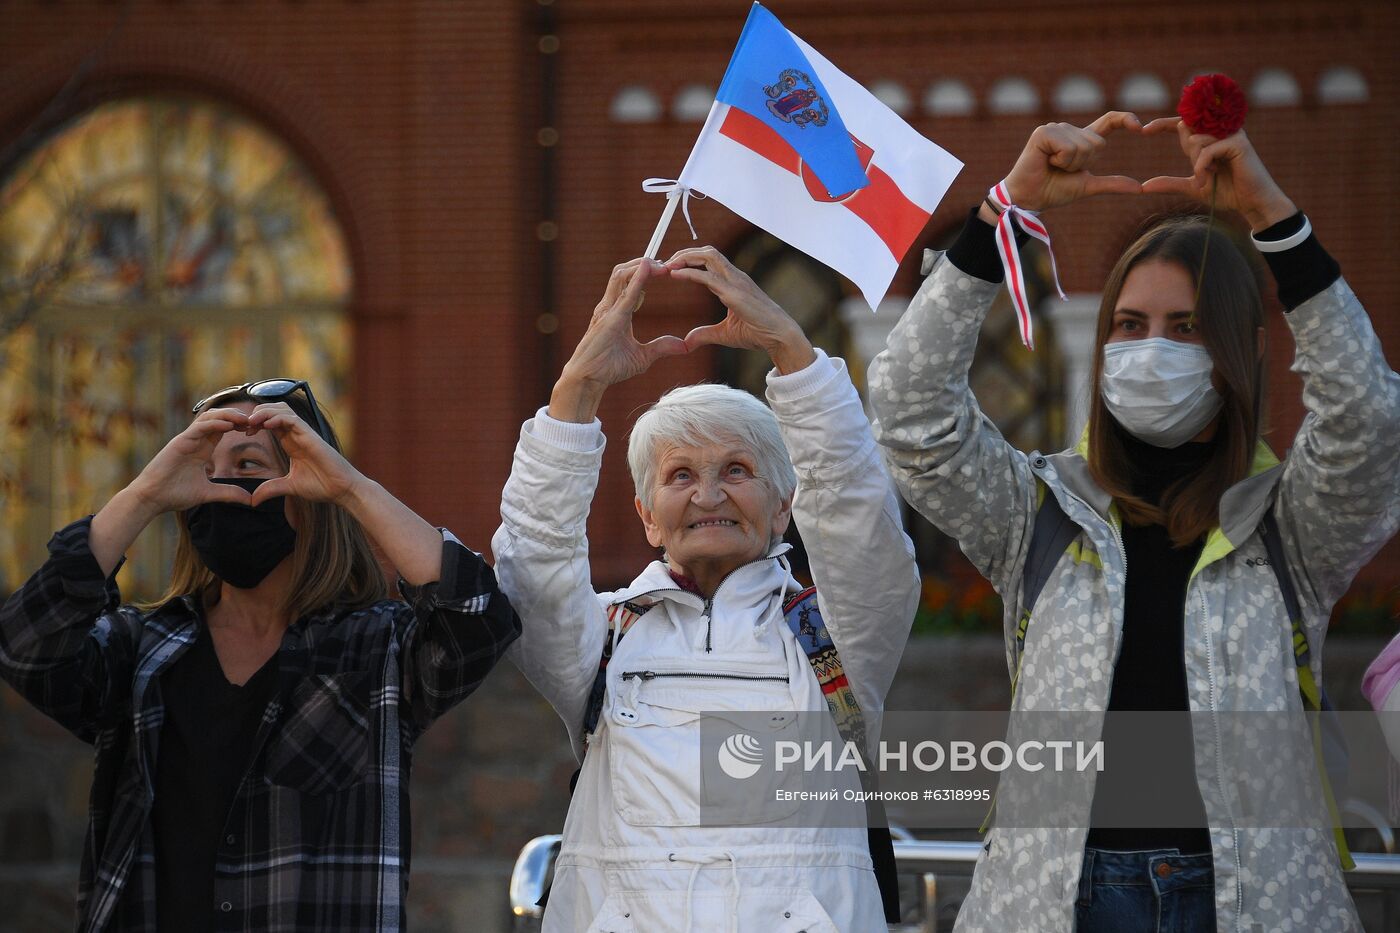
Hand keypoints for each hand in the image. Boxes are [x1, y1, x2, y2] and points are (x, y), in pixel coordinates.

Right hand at [127, 408, 255, 514]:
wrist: (152, 499)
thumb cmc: (175, 494)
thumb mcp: (209, 493)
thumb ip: (229, 493)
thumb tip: (250, 500)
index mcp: (202, 449)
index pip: (223, 429)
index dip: (239, 425)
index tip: (256, 429)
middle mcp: (195, 440)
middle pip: (218, 418)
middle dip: (237, 416)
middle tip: (255, 420)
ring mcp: (187, 440)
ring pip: (209, 418)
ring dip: (228, 415)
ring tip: (245, 419)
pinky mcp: (179, 443)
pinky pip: (198, 428)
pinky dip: (214, 424)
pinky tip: (228, 425)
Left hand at [244, 402, 364, 506]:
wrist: (341, 490)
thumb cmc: (322, 486)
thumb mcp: (289, 487)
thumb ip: (271, 489)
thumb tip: (252, 500)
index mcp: (291, 442)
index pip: (270, 422)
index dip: (255, 423)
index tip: (243, 433)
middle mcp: (297, 434)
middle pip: (274, 410)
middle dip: (257, 414)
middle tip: (243, 425)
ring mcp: (304, 433)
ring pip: (282, 410)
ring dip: (265, 412)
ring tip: (251, 422)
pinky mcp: (311, 436)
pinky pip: (292, 419)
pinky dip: (277, 418)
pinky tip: (266, 425)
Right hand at [549, 259, 688, 421]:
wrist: (589, 380)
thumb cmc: (609, 368)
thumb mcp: (642, 357)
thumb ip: (661, 347)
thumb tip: (684, 346)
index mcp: (618, 311)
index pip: (631, 282)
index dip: (647, 272)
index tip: (667, 269)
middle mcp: (610, 306)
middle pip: (625, 272)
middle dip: (645, 262)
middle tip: (668, 264)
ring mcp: (607, 310)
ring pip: (621, 275)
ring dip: (641, 265)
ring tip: (661, 265)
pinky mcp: (610, 318)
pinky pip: (624, 293)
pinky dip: (637, 278)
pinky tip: (648, 269)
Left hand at [665, 246, 815, 374]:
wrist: (779, 337)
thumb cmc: (757, 333)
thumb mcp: (724, 334)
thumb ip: (705, 334)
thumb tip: (687, 342)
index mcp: (732, 283)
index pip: (708, 262)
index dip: (688, 261)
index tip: (670, 269)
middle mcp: (734, 276)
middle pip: (706, 252)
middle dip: (684, 254)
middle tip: (665, 263)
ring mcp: (735, 281)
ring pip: (708, 256)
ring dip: (685, 257)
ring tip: (668, 264)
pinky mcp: (734, 292)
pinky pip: (708, 277)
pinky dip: (690, 273)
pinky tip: (675, 274)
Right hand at [998, 111, 1144, 211]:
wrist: (1028, 198)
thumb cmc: (1053, 191)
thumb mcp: (1088, 186)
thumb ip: (1112, 183)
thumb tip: (1140, 189)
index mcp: (1081, 139)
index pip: (1109, 121)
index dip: (1125, 120)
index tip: (1140, 128)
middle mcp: (1069, 130)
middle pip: (1097, 143)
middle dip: (1084, 163)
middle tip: (1062, 170)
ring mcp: (1056, 128)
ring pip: (1083, 146)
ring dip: (1070, 164)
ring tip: (1052, 166)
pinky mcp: (1044, 132)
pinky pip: (1068, 148)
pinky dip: (1060, 161)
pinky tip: (1046, 162)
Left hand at [1141, 118, 1296, 230]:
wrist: (1251, 204)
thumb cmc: (1227, 193)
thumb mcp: (1192, 187)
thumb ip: (1170, 184)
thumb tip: (1144, 187)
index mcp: (1210, 138)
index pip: (1183, 124)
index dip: (1162, 124)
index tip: (1143, 130)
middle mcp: (1221, 131)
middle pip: (1187, 128)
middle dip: (1187, 152)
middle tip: (1202, 174)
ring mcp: (1231, 134)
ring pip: (1196, 139)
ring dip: (1196, 164)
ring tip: (1206, 179)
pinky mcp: (1238, 142)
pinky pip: (1208, 149)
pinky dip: (1202, 166)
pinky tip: (1209, 177)